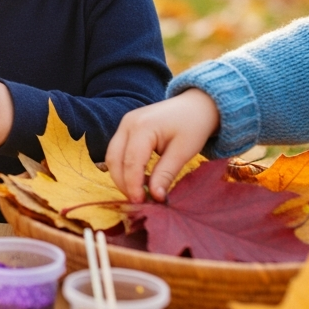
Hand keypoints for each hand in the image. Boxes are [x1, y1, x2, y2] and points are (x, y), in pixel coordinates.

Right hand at [105, 88, 219, 202]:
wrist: (196, 104)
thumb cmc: (193, 125)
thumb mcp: (183, 151)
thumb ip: (166, 173)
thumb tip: (155, 197)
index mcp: (142, 126)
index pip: (131, 162)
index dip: (133, 185)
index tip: (142, 203)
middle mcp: (127, 123)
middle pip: (114, 160)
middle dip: (123, 183)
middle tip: (140, 201)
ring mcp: (124, 124)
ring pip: (112, 157)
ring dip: (122, 177)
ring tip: (140, 192)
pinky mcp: (126, 128)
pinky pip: (118, 152)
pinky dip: (125, 167)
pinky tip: (141, 178)